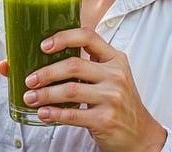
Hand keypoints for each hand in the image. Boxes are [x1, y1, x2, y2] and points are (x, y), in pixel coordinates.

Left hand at [0, 27, 166, 151]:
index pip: (87, 36)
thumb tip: (46, 60)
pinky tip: (43, 113)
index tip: (43, 46)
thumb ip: (86, 65)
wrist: (141, 135)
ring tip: (30, 97)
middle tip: (30, 79)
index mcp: (114, 58)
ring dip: (45, 94)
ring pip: (70, 90)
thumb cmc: (118, 101)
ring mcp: (112, 97)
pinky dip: (54, 114)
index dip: (63, 38)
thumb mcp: (110, 76)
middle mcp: (115, 74)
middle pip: (74, 65)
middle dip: (46, 72)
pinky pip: (74, 115)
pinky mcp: (106, 119)